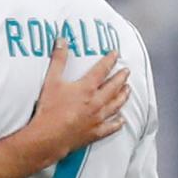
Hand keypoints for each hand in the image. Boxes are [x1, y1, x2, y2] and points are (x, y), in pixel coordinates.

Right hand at [33, 39, 129, 154]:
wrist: (49, 136)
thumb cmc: (49, 109)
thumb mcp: (51, 80)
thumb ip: (58, 60)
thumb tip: (62, 41)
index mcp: (86, 88)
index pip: (101, 70)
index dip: (109, 60)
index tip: (116, 54)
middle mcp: (96, 102)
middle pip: (113, 87)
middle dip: (121, 77)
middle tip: (126, 71)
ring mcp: (97, 118)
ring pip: (115, 105)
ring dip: (123, 96)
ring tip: (128, 90)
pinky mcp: (95, 132)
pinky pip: (111, 127)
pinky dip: (117, 122)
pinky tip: (121, 120)